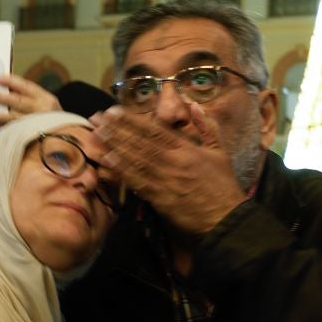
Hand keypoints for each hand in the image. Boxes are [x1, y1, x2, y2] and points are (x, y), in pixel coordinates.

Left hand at [0, 72, 59, 135]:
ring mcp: (37, 127)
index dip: (11, 81)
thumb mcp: (45, 104)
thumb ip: (29, 96)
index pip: (27, 87)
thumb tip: (3, 88)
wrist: (66, 141)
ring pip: (12, 119)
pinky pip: (11, 133)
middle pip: (18, 102)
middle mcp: (43, 112)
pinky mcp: (31, 140)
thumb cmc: (50, 119)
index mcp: (47, 99)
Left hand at [92, 103, 243, 239]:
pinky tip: (108, 162)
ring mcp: (165, 181)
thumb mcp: (220, 151)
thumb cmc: (222, 184)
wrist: (225, 218)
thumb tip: (193, 104)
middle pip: (140, 142)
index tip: (114, 110)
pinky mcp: (160, 199)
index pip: (155, 129)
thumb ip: (207, 126)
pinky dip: (122, 171)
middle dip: (116, 129)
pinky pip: (138, 182)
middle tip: (96, 119)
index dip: (132, 120)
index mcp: (187, 149)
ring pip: (135, 160)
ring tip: (97, 135)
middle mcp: (173, 162)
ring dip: (114, 146)